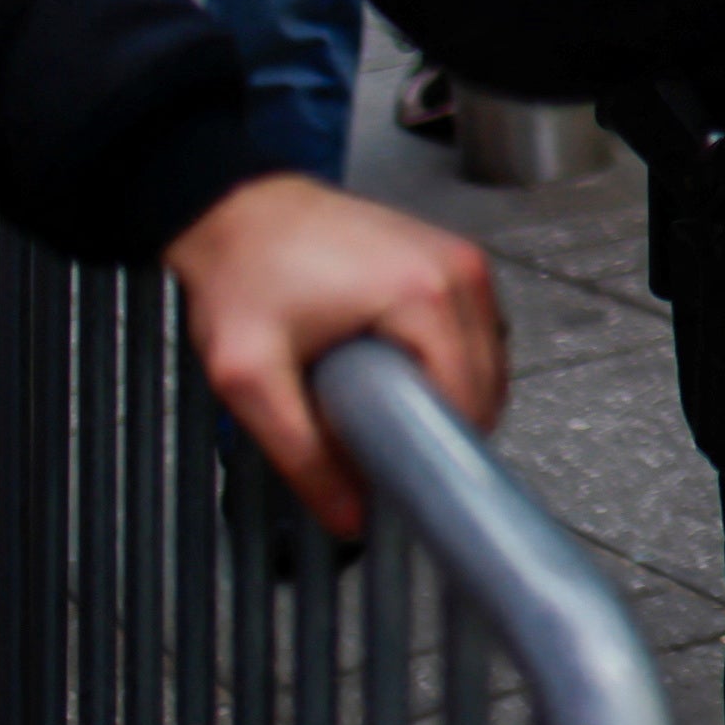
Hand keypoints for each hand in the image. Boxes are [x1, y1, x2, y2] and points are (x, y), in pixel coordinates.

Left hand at [157, 171, 507, 540]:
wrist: (236, 211)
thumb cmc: (243, 274)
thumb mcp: (249, 377)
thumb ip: (298, 452)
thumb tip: (347, 514)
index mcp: (424, 296)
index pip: (468, 403)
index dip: (437, 452)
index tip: (399, 473)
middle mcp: (457, 271)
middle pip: (487, 385)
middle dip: (441, 425)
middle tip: (378, 440)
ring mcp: (460, 261)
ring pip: (487, 361)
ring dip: (449, 394)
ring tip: (383, 401)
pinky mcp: (451, 259)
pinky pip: (474, 332)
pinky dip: (449, 362)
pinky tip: (398, 370)